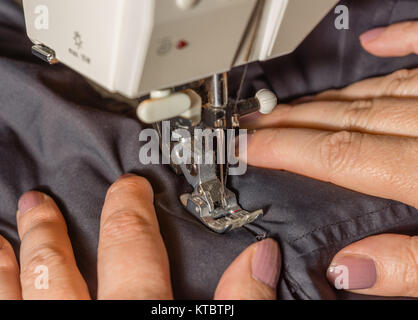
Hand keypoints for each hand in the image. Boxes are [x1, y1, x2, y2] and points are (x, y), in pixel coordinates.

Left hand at [0, 174, 280, 299]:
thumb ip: (239, 303)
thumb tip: (261, 256)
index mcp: (134, 315)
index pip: (132, 252)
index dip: (130, 214)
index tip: (128, 188)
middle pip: (57, 272)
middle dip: (48, 233)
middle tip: (36, 202)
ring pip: (13, 300)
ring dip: (2, 269)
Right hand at [243, 21, 417, 296]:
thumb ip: (414, 270)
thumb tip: (347, 267)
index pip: (340, 155)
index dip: (288, 148)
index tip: (250, 143)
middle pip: (349, 118)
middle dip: (293, 119)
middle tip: (253, 118)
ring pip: (381, 90)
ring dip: (329, 96)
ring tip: (289, 101)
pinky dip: (405, 44)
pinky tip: (374, 45)